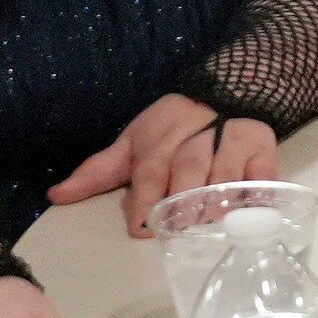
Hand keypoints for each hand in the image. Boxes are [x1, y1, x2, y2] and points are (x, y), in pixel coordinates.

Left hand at [47, 92, 280, 234]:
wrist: (228, 89)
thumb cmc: (172, 127)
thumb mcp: (132, 142)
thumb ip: (98, 172)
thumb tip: (55, 196)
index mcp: (158, 139)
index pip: (150, 170)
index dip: (146, 198)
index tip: (141, 227)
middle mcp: (194, 139)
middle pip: (188, 170)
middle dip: (184, 199)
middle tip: (180, 225)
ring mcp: (231, 143)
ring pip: (224, 174)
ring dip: (218, 200)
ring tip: (211, 222)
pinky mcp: (262, 149)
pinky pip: (262, 174)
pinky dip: (258, 193)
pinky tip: (251, 211)